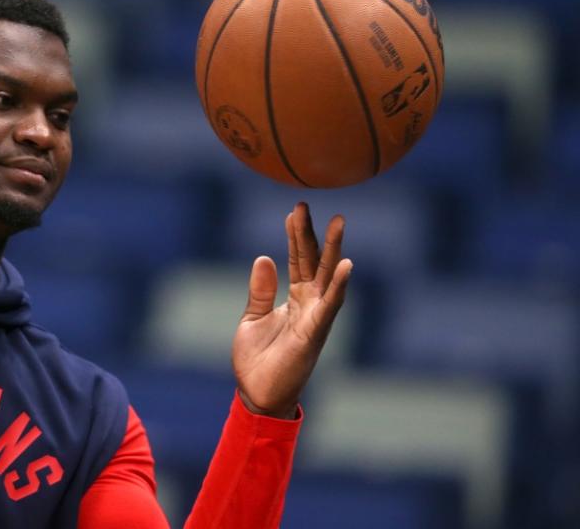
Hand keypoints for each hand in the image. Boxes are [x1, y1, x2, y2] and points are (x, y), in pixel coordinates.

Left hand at [231, 202, 351, 418]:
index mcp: (294, 298)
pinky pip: (330, 305)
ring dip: (334, 249)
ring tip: (339, 222)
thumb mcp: (252, 318)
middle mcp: (309, 303)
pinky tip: (347, 264)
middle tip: (307, 204)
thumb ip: (260, 289)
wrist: (258, 394)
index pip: (297, 259)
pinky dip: (340, 285)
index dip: (295, 235)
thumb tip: (263, 257)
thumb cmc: (257, 360)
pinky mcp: (315, 332)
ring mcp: (315, 316)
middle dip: (312, 233)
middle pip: (314, 261)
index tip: (293, 210)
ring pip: (328, 277)